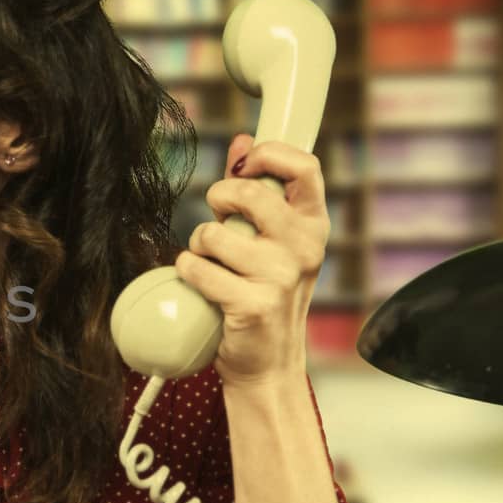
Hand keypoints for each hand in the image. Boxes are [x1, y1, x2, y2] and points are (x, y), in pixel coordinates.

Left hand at [174, 134, 329, 384]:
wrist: (268, 363)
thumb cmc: (264, 293)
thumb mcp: (271, 240)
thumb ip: (257, 190)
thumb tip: (242, 139)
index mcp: (313, 225)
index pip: (304, 166)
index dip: (267, 155)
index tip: (242, 167)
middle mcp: (304, 247)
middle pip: (249, 193)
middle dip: (218, 198)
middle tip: (216, 218)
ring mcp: (281, 277)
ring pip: (212, 234)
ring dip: (199, 246)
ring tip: (213, 264)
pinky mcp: (253, 304)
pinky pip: (197, 268)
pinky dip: (189, 273)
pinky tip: (203, 287)